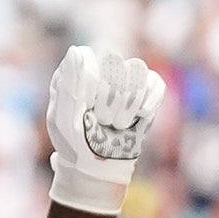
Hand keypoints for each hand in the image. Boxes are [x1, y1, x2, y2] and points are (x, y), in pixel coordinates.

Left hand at [44, 43, 167, 215]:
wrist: (98, 168)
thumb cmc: (74, 144)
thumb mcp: (64, 117)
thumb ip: (69, 82)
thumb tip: (77, 49)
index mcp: (74, 74)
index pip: (89, 64)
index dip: (91, 92)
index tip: (86, 114)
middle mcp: (98, 72)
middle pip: (114, 68)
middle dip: (109, 103)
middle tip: (100, 122)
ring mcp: (121, 80)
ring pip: (134, 76)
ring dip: (126, 107)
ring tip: (115, 123)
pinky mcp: (143, 92)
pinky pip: (154, 83)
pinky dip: (149, 101)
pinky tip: (141, 115)